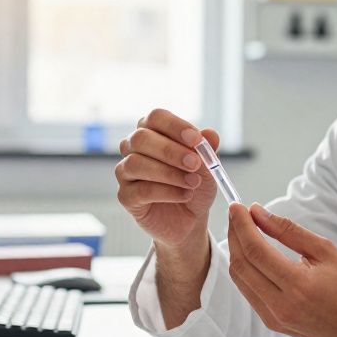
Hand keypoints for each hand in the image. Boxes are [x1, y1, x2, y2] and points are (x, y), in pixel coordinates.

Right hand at [115, 109, 219, 248]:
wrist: (190, 218)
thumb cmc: (194, 184)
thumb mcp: (207, 166)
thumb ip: (206, 148)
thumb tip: (210, 134)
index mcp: (152, 132)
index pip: (156, 117)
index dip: (175, 126)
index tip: (196, 140)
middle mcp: (133, 148)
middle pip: (141, 138)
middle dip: (171, 151)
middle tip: (195, 164)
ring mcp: (125, 172)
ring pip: (136, 163)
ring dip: (169, 173)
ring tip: (193, 183)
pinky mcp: (126, 196)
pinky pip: (141, 190)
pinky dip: (167, 192)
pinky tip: (184, 195)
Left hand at [225, 203, 336, 336]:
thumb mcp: (325, 250)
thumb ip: (288, 231)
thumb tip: (259, 213)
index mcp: (298, 286)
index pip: (256, 251)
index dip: (242, 226)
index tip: (237, 207)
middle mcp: (281, 306)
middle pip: (242, 265)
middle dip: (234, 235)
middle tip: (236, 214)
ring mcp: (274, 319)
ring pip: (240, 280)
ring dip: (236, 252)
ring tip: (241, 230)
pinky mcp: (272, 324)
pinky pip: (248, 292)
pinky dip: (245, 270)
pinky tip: (250, 254)